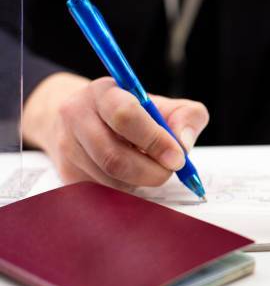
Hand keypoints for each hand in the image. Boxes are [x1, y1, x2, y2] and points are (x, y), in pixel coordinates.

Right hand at [23, 73, 208, 190]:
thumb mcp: (164, 106)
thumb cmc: (133, 113)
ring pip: (109, 179)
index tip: (177, 158)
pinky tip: (132, 177)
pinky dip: (126, 190)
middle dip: (151, 171)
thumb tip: (184, 143)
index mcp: (105, 93)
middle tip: (169, 171)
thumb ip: (187, 117)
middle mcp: (77, 115)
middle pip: (114, 157)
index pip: (125, 115)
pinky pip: (101, 192)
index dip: (155, 140)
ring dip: (139, 182)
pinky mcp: (67, 172)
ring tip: (149, 169)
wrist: (85, 118)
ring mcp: (67, 146)